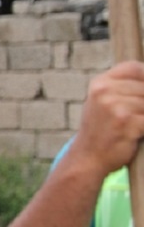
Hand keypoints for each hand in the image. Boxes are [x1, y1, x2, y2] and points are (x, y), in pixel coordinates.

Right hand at [68, 61, 143, 176]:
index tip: (142, 93)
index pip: (133, 68)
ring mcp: (115, 106)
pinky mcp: (127, 122)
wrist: (88, 158)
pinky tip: (137, 133)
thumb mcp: (102, 102)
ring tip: (135, 125)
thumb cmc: (100, 130)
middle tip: (137, 114)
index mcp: (99, 84)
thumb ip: (122, 89)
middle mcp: (105, 92)